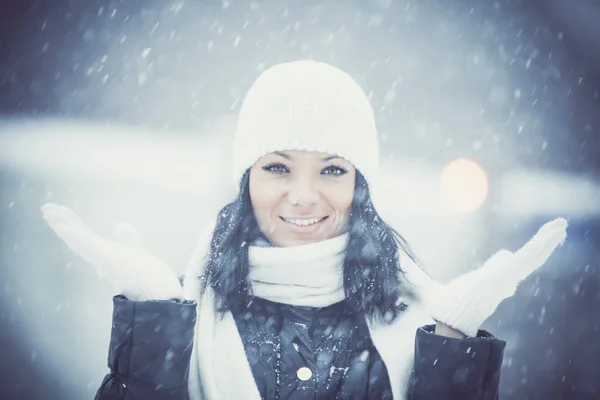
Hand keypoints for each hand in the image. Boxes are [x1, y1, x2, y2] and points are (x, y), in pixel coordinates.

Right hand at [41, 203, 182, 300]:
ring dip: (61, 224)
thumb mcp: (133, 247)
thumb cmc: (144, 273)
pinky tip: (62, 227)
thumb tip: (120, 225)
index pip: (84, 235)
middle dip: (61, 221)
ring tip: (47, 210)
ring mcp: (98, 256)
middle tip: (46, 208)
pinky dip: (72, 235)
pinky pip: (85, 245)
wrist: (151, 289)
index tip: (61, 213)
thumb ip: (126, 238)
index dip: (72, 224)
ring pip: (75, 238)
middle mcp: (98, 254)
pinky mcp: (102, 257)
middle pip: (76, 234)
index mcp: (104, 252)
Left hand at [422, 218, 567, 336]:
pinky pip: (529, 256)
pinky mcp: (510, 273)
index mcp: (490, 281)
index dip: (511, 259)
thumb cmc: (447, 309)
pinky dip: (542, 244)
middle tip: (555, 232)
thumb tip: (412, 272)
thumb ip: (431, 278)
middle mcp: (503, 280)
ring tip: (560, 225)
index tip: (517, 252)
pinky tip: (554, 232)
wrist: (453, 318)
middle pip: (526, 260)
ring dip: (547, 241)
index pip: (506, 267)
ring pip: (532, 256)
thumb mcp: (441, 287)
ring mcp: (509, 276)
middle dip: (541, 247)